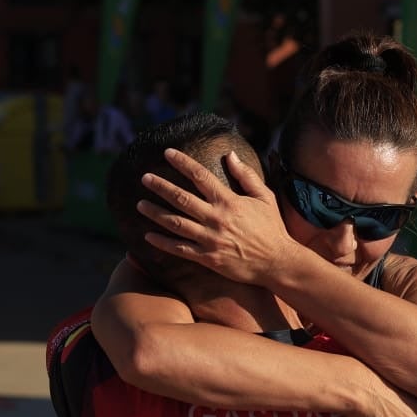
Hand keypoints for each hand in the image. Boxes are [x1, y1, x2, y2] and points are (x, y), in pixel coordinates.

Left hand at [138, 149, 299, 285]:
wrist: (277, 263)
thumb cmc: (272, 228)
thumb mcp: (264, 197)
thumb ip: (246, 175)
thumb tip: (230, 154)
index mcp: (229, 202)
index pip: (200, 176)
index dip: (182, 163)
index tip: (168, 153)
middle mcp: (216, 219)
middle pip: (181, 199)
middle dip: (160, 186)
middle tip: (144, 178)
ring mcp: (210, 240)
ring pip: (176, 223)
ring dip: (155, 213)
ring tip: (139, 205)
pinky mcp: (208, 258)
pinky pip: (180, 249)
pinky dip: (163, 243)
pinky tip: (148, 236)